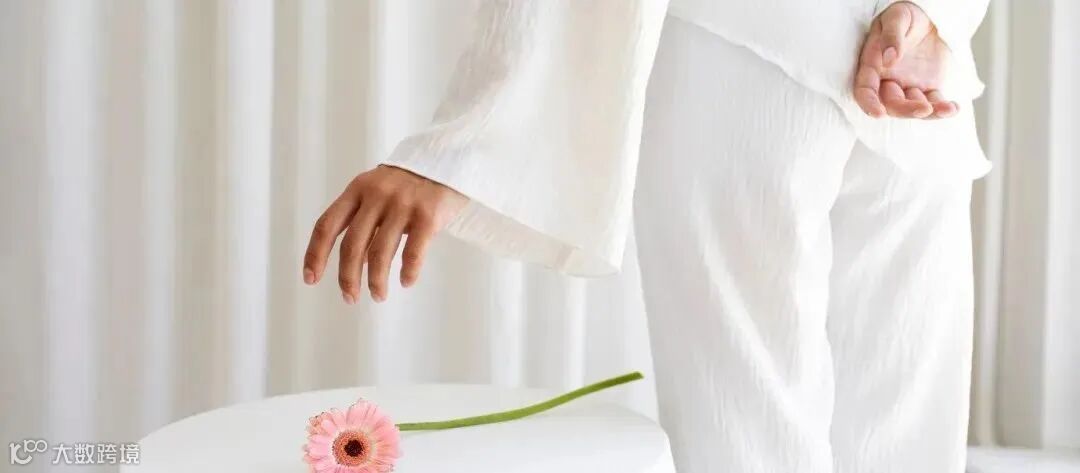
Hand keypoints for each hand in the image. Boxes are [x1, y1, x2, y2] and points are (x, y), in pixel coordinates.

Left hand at [303, 165, 467, 303]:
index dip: (315, 254)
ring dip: (376, 281)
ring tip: (378, 296)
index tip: (311, 279)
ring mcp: (402, 204)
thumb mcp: (377, 192)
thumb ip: (363, 220)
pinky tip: (406, 282)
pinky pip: (413, 252)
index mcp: (357, 190)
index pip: (326, 225)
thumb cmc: (408, 184)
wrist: (448, 159)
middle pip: (352, 245)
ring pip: (380, 253)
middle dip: (347, 277)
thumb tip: (355, 264)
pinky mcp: (428, 215)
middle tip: (350, 298)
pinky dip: (408, 272)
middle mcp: (376, 196)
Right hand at [854, 1, 957, 118]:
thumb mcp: (897, 18)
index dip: (868, 103)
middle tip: (923, 109)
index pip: (864, 90)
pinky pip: (933, 103)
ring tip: (946, 109)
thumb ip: (891, 36)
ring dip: (928, 113)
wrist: (927, 17)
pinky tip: (952, 108)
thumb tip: (889, 58)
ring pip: (913, 107)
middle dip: (906, 110)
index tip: (878, 113)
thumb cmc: (905, 15)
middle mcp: (887, 80)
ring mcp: (907, 86)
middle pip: (891, 104)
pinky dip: (943, 109)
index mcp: (872, 66)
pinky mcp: (927, 87)